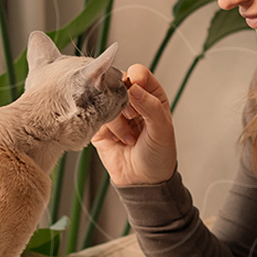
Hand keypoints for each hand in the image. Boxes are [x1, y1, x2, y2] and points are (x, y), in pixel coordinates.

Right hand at [92, 64, 176, 185]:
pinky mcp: (99, 126)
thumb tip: (134, 87)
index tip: (135, 91)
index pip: (139, 74)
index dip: (135, 79)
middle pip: (117, 83)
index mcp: (151, 95)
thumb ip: (150, 106)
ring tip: (129, 137)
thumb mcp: (162, 129)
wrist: (143, 182)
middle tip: (132, 117)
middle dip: (123, 100)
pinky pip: (95, 116)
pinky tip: (118, 140)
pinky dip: (107, 128)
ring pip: (104, 100)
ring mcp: (114, 112)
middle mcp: (131, 101)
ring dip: (117, 120)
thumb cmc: (158, 156)